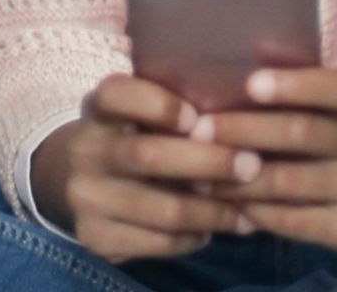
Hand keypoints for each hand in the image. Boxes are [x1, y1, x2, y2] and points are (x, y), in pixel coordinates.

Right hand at [35, 73, 261, 263]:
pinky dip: (195, 237)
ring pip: (163, 208)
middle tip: (252, 166)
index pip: (118, 95)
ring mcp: (86, 196)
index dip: (159, 106)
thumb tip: (246, 118)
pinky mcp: (95, 236)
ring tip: (248, 211)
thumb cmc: (137, 135)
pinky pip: (158, 242)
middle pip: (150, 156)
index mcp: (99, 107)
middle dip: (209, 162)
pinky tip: (216, 228)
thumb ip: (181, 110)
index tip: (197, 118)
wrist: (84, 180)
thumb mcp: (145, 111)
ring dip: (213, 211)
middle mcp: (85, 149)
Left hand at [199, 67, 336, 249]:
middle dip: (244, 130)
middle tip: (198, 130)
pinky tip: (225, 200)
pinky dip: (253, 209)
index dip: (295, 86)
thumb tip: (230, 69)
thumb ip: (292, 85)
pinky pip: (293, 220)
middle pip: (303, 133)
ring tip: (198, 171)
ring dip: (236, 177)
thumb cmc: (332, 124)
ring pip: (290, 181)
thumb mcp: (327, 97)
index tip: (250, 83)